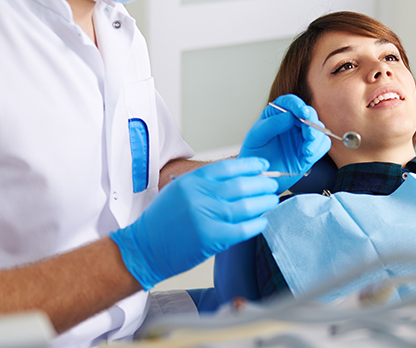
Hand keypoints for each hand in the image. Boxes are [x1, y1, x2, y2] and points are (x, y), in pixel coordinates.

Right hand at [110, 157, 278, 289]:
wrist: (144, 249)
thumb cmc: (162, 221)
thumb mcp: (179, 191)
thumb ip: (205, 183)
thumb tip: (240, 176)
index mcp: (191, 181)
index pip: (228, 167)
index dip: (250, 165)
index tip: (263, 166)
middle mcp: (198, 196)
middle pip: (241, 185)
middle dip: (262, 184)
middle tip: (272, 185)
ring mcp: (204, 217)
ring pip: (245, 206)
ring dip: (263, 203)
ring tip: (272, 201)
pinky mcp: (210, 238)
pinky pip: (241, 229)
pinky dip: (256, 225)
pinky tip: (262, 222)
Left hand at [239, 95, 330, 192]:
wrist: (258, 176)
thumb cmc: (254, 155)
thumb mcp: (256, 137)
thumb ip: (271, 125)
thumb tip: (289, 116)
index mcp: (277, 114)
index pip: (291, 102)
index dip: (298, 105)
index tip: (302, 113)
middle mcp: (292, 123)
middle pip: (309, 114)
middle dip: (312, 123)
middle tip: (308, 135)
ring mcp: (302, 136)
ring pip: (319, 129)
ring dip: (316, 139)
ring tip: (306, 151)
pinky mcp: (309, 150)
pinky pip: (322, 144)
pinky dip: (318, 149)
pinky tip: (306, 156)